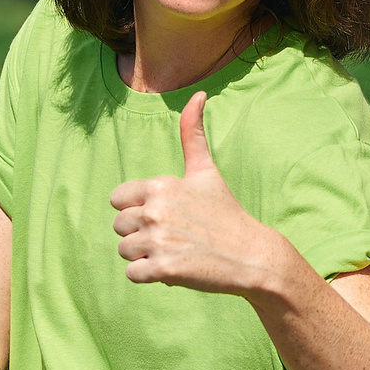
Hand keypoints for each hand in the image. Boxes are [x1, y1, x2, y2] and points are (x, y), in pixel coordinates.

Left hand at [110, 92, 290, 296]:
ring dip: (144, 256)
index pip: (117, 200)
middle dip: (141, 234)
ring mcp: (158, 240)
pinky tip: (175, 267)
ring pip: (124, 251)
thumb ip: (192, 134)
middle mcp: (155, 210)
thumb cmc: (226, 213)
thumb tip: (199, 93)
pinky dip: (149, 276)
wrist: (252, 255)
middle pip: (119, 226)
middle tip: (173, 236)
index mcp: (160, 185)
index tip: (164, 215)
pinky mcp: (163, 269)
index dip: (137, 209)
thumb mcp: (206, 171)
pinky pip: (132, 274)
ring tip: (175, 251)